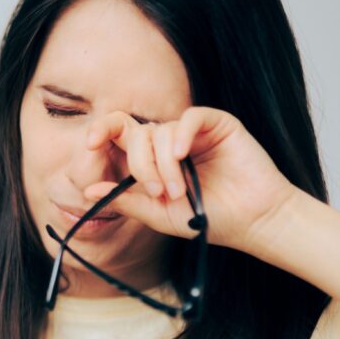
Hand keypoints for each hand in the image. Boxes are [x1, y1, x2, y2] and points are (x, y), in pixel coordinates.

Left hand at [81, 107, 297, 252]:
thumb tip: (88, 191)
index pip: (119, 135)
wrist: (251, 222)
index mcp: (150, 160)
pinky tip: (181, 155)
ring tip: (180, 192)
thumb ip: (126, 201)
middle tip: (156, 192)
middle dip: (139, 165)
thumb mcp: (158, 215)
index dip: (101, 132)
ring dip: (164, 164)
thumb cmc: (205, 220)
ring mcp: (192, 132)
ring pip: (161, 130)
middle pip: (136, 133)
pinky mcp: (217, 125)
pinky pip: (189, 117)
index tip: (89, 144)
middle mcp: (168, 142)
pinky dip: (181, 134)